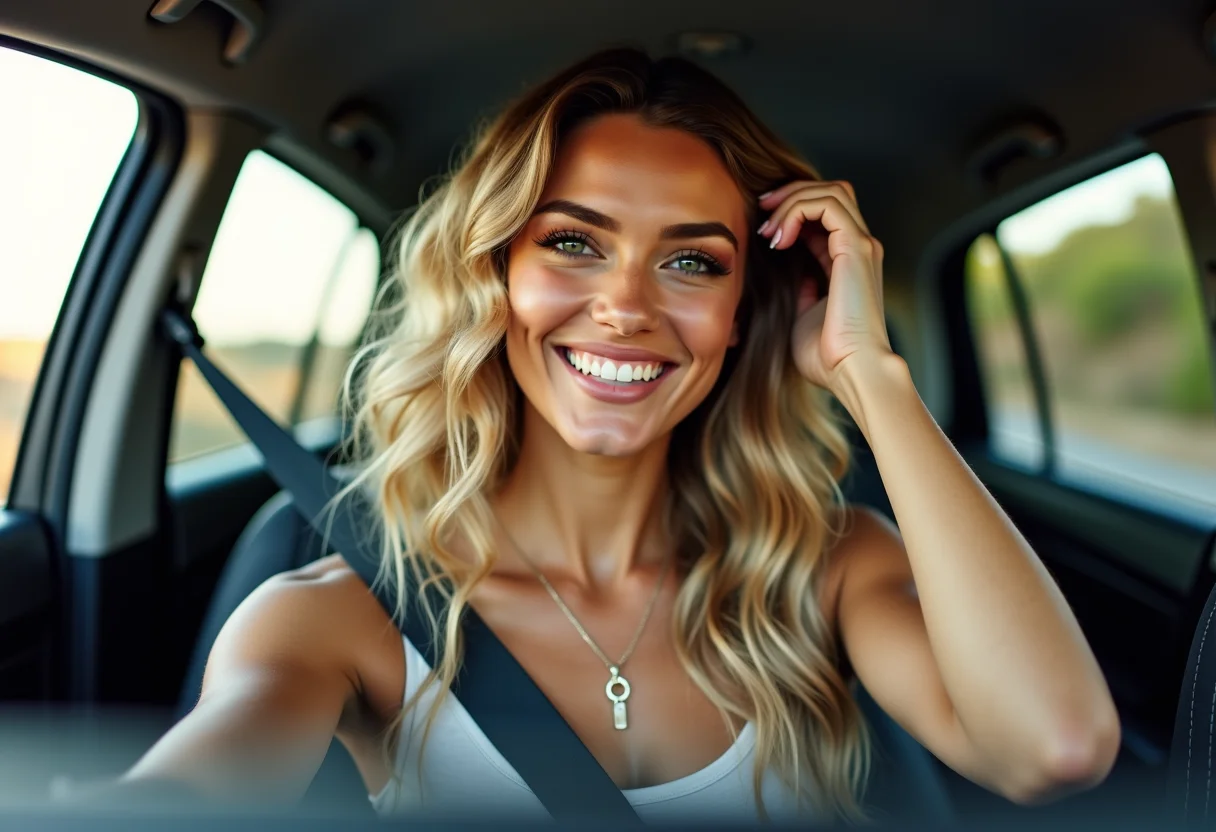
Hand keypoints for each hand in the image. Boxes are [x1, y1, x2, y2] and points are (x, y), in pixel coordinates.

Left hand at [757, 181, 892, 392]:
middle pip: (831, 192)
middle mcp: (859, 248)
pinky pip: (827, 204)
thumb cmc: (828, 356)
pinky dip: (798, 210)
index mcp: (847, 262)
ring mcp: (861, 246)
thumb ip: (800, 291)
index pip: (825, 214)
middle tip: (761, 210)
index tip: (762, 227)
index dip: (791, 210)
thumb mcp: (803, 315)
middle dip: (791, 194)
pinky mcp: (856, 248)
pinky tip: (779, 238)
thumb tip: (790, 278)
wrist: (851, 371)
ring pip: (830, 191)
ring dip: (792, 200)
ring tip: (768, 228)